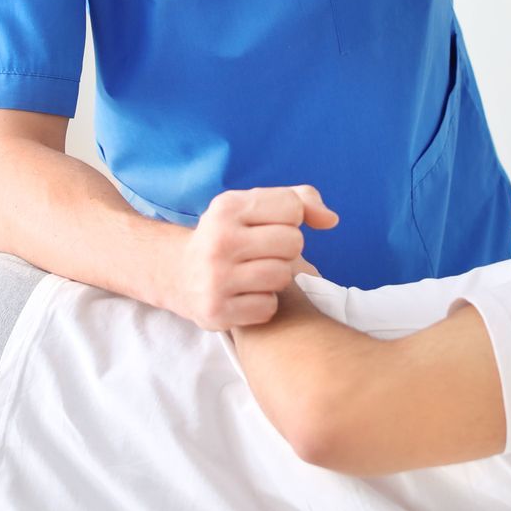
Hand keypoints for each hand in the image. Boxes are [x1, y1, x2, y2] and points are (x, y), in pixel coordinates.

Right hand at [161, 185, 338, 329]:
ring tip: (255, 274)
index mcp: (227, 207)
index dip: (290, 219)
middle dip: (286, 250)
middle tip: (263, 254)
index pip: (292, 207)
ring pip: (283, 276)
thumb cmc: (231, 235)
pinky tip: (245, 295)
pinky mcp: (216, 310)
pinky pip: (268, 307)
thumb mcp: (255, 206)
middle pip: (293, 242)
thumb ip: (301, 200)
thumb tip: (331, 220)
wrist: (180, 273)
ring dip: (276, 278)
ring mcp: (215, 277)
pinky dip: (263, 304)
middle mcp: (219, 240)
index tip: (269, 227)